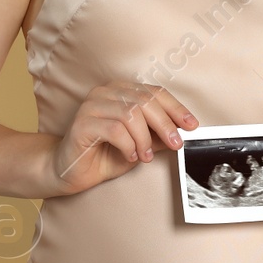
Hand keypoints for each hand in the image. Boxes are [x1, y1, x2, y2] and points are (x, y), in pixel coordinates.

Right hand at [46, 81, 196, 195]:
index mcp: (120, 91)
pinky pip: (115, 130)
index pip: (154, 92)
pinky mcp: (82, 123)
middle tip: (175, 143)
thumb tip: (183, 132)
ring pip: (131, 114)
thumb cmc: (104, 154)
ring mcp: (91, 105)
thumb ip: (158, 136)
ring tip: (145, 156)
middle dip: (165, 124)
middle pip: (145, 101)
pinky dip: (128, 145)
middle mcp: (105, 92)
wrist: (70, 171)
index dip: (176, 108)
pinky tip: (130, 155)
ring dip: (144, 139)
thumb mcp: (140, 145)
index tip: (192, 125)